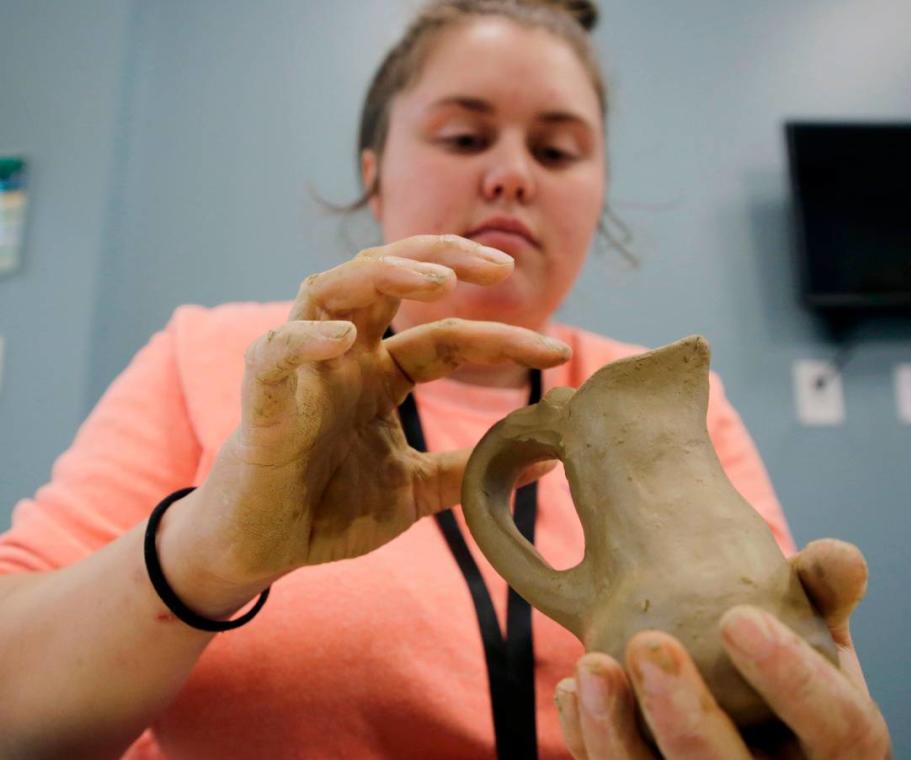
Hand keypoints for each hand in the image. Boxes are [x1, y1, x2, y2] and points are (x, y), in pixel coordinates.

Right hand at [172, 235, 569, 601]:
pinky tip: (343, 340)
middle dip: (441, 258)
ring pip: (332, 291)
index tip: (559, 353)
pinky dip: (303, 341)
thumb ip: (467, 471)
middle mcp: (345, 360)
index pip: (445, 338)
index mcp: (380, 375)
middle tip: (500, 264)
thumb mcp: (415, 492)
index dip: (501, 340)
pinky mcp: (261, 404)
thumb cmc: (328, 510)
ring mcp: (302, 373)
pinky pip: (273, 356)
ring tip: (438, 280)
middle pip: (385, 278)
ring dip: (383, 275)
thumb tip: (543, 460)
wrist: (262, 550)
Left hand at [554, 539, 891, 758]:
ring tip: (590, 666)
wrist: (742, 703)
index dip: (792, 678)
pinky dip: (591, 740)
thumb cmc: (782, 658)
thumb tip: (840, 554)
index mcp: (844, 747)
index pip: (838, 727)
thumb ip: (819, 593)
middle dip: (687, 716)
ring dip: (617, 734)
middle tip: (647, 644)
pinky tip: (575, 690)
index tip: (737, 616)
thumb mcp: (810, 629)